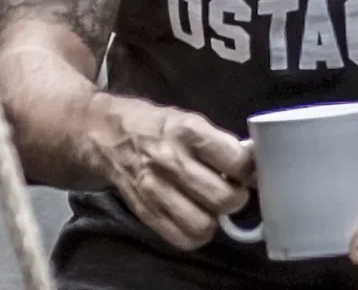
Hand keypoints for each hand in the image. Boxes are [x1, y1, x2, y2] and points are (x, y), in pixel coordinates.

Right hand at [86, 94, 253, 250]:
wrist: (107, 135)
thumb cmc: (157, 125)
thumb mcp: (190, 120)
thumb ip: (218, 143)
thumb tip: (250, 167)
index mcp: (188, 131)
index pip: (235, 160)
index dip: (250, 170)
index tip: (250, 171)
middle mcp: (171, 161)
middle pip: (222, 197)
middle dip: (237, 198)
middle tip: (234, 191)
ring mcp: (156, 190)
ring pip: (204, 224)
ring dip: (216, 219)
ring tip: (212, 206)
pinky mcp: (145, 212)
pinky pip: (182, 238)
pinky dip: (195, 234)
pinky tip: (195, 217)